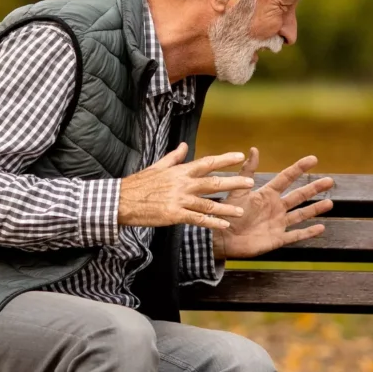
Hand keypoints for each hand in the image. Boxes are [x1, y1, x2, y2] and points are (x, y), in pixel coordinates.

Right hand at [117, 143, 253, 228]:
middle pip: (213, 182)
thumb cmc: (139, 184)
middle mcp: (183, 184)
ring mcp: (179, 200)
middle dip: (233, 182)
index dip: (225, 159)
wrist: (122, 201)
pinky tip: (223, 225)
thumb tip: (184, 146)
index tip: (240, 156)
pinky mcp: (175, 215)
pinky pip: (198, 219)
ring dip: (226, 208)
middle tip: (250, 183)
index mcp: (180, 171)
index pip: (207, 162)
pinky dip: (212, 222)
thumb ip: (174, 157)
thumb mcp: (157, 166)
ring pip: (209, 204)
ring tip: (241, 211)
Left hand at [214, 148, 334, 258]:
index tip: (313, 159)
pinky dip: (308, 232)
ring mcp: (278, 223)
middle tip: (330, 181)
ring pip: (301, 215)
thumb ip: (247, 171)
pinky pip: (296, 235)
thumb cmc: (228, 213)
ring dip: (315, 209)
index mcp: (267, 194)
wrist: (221, 238)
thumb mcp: (238, 190)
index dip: (299, 168)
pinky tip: (321, 228)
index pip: (287, 178)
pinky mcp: (277, 239)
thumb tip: (254, 149)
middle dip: (314, 188)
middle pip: (299, 196)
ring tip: (329, 203)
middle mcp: (275, 208)